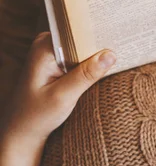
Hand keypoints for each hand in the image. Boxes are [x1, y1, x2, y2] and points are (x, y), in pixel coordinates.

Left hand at [0, 32, 115, 165]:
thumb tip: (110, 55)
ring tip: (116, 61)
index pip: (78, 33)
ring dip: (97, 57)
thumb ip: (86, 75)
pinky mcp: (56, 62)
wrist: (22, 132)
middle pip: (82, 38)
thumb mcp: (63, 97)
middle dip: (100, 47)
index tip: (121, 40)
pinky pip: (79, 57)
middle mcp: (46, 44)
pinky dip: (90, 64)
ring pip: (82, 49)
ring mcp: (51, 53)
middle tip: (123, 51)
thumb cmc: (36, 117)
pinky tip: (104, 69)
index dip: (99, 37)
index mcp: (44, 47)